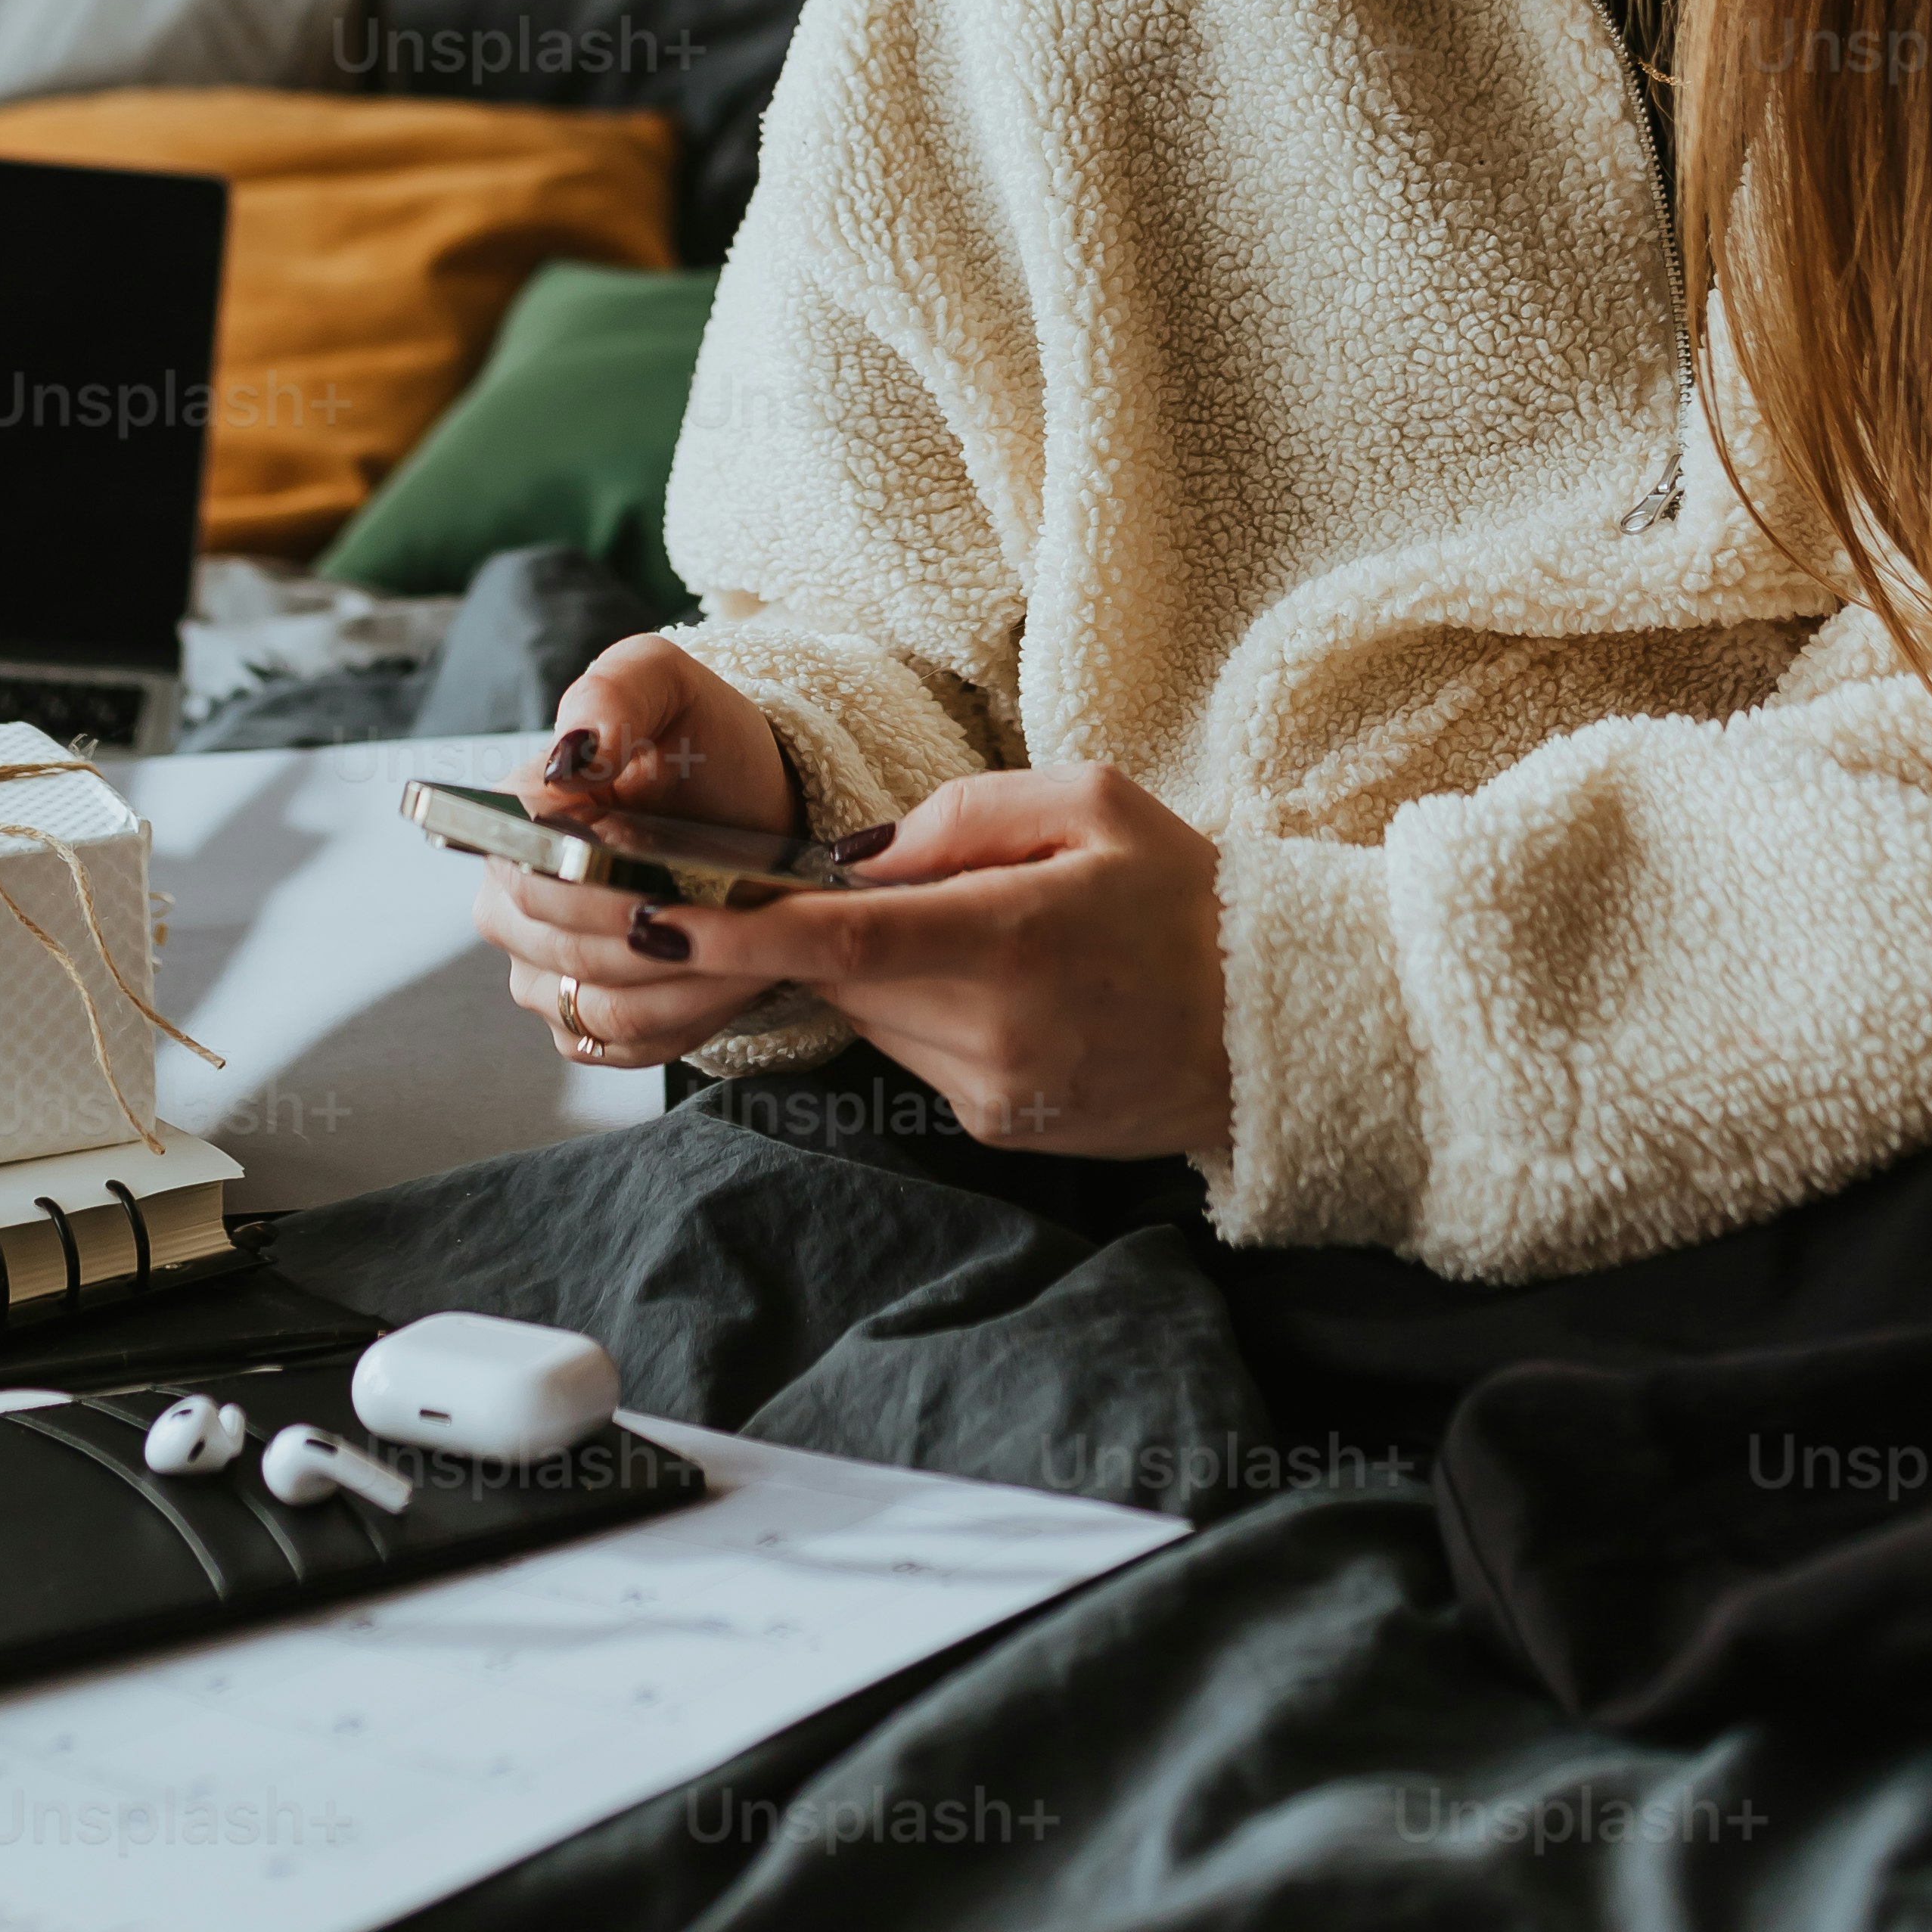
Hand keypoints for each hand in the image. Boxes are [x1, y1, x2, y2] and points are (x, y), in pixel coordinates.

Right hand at [475, 631, 805, 1078]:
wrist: (750, 809)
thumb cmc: (701, 743)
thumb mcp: (667, 685)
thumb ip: (613, 693)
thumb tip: (571, 754)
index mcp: (512, 817)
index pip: (525, 870)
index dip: (594, 888)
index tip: (665, 886)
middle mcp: (511, 898)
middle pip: (559, 945)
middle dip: (649, 938)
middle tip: (727, 922)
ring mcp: (541, 966)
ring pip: (592, 1004)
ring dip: (678, 986)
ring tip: (747, 953)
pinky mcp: (583, 1017)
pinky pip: (615, 1045)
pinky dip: (680, 1024)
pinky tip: (729, 984)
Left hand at [748, 766, 1230, 1158]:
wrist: (1275, 1026)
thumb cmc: (1185, 895)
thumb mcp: (1092, 803)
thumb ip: (961, 816)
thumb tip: (855, 860)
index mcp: (1012, 938)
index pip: (839, 941)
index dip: (735, 932)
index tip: (656, 917)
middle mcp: (992, 1032)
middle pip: (840, 980)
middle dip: (805, 933)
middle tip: (814, 883)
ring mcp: (994, 1094)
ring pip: (873, 1020)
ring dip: (875, 971)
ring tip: (964, 928)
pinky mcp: (1001, 1128)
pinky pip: (918, 1057)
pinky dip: (924, 1011)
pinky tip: (1001, 985)